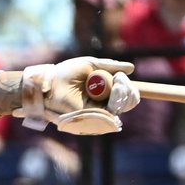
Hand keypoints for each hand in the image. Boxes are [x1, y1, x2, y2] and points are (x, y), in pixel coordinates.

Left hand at [15, 57, 137, 134]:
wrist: (52, 84)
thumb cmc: (67, 73)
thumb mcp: (92, 65)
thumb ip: (111, 66)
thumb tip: (131, 69)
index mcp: (105, 89)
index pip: (127, 92)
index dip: (129, 87)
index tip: (120, 78)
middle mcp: (105, 101)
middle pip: (130, 99)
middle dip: (127, 89)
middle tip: (117, 81)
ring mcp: (102, 110)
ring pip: (125, 105)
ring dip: (123, 93)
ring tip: (114, 86)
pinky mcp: (96, 118)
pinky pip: (115, 113)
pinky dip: (116, 102)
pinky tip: (112, 97)